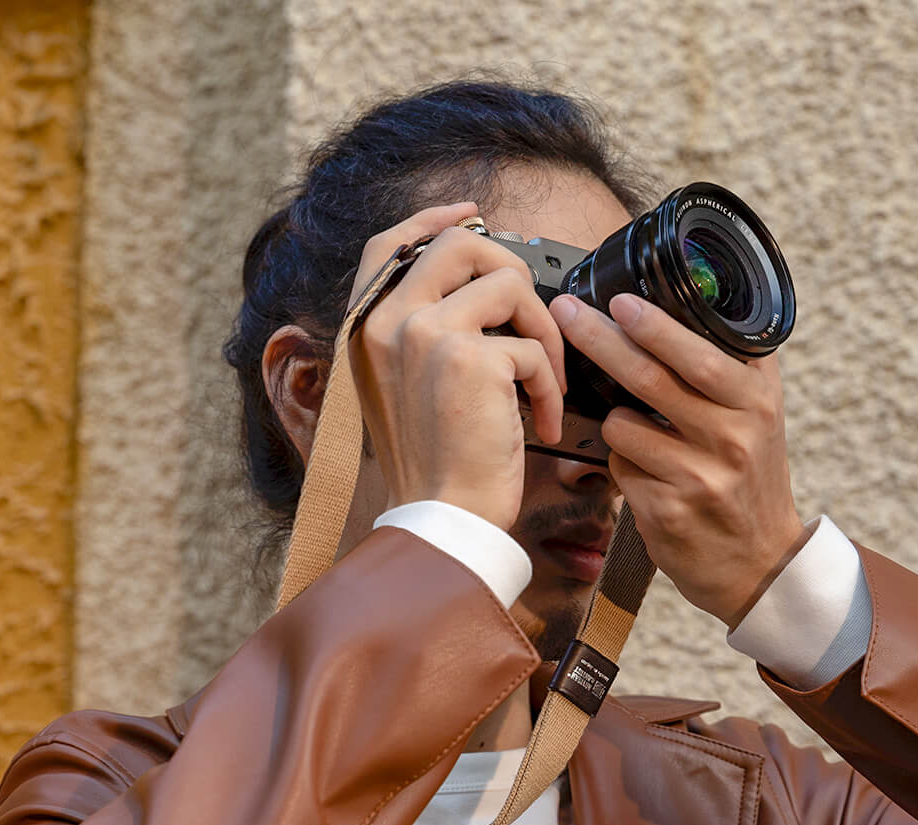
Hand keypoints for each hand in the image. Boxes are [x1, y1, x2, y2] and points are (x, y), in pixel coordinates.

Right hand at [349, 203, 566, 531]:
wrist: (439, 518)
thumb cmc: (432, 461)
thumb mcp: (405, 387)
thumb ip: (421, 331)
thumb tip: (474, 283)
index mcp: (367, 328)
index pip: (389, 243)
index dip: (433, 218)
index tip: (474, 214)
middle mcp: (389, 322)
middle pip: (460, 244)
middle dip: (511, 270)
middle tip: (529, 319)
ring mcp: (426, 336)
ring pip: (510, 283)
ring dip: (543, 330)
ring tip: (544, 380)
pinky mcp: (471, 360)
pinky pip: (534, 345)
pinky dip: (551, 384)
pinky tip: (543, 420)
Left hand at [549, 292, 805, 626]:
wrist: (759, 563)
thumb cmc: (748, 479)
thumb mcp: (759, 417)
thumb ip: (729, 369)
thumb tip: (684, 307)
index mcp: (756, 402)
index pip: (699, 355)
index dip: (655, 326)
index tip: (620, 300)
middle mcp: (734, 436)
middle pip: (651, 379)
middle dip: (602, 341)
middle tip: (569, 314)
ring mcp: (701, 476)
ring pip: (621, 426)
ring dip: (616, 424)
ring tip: (646, 440)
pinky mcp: (668, 510)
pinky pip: (618, 467)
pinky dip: (622, 464)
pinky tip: (650, 478)